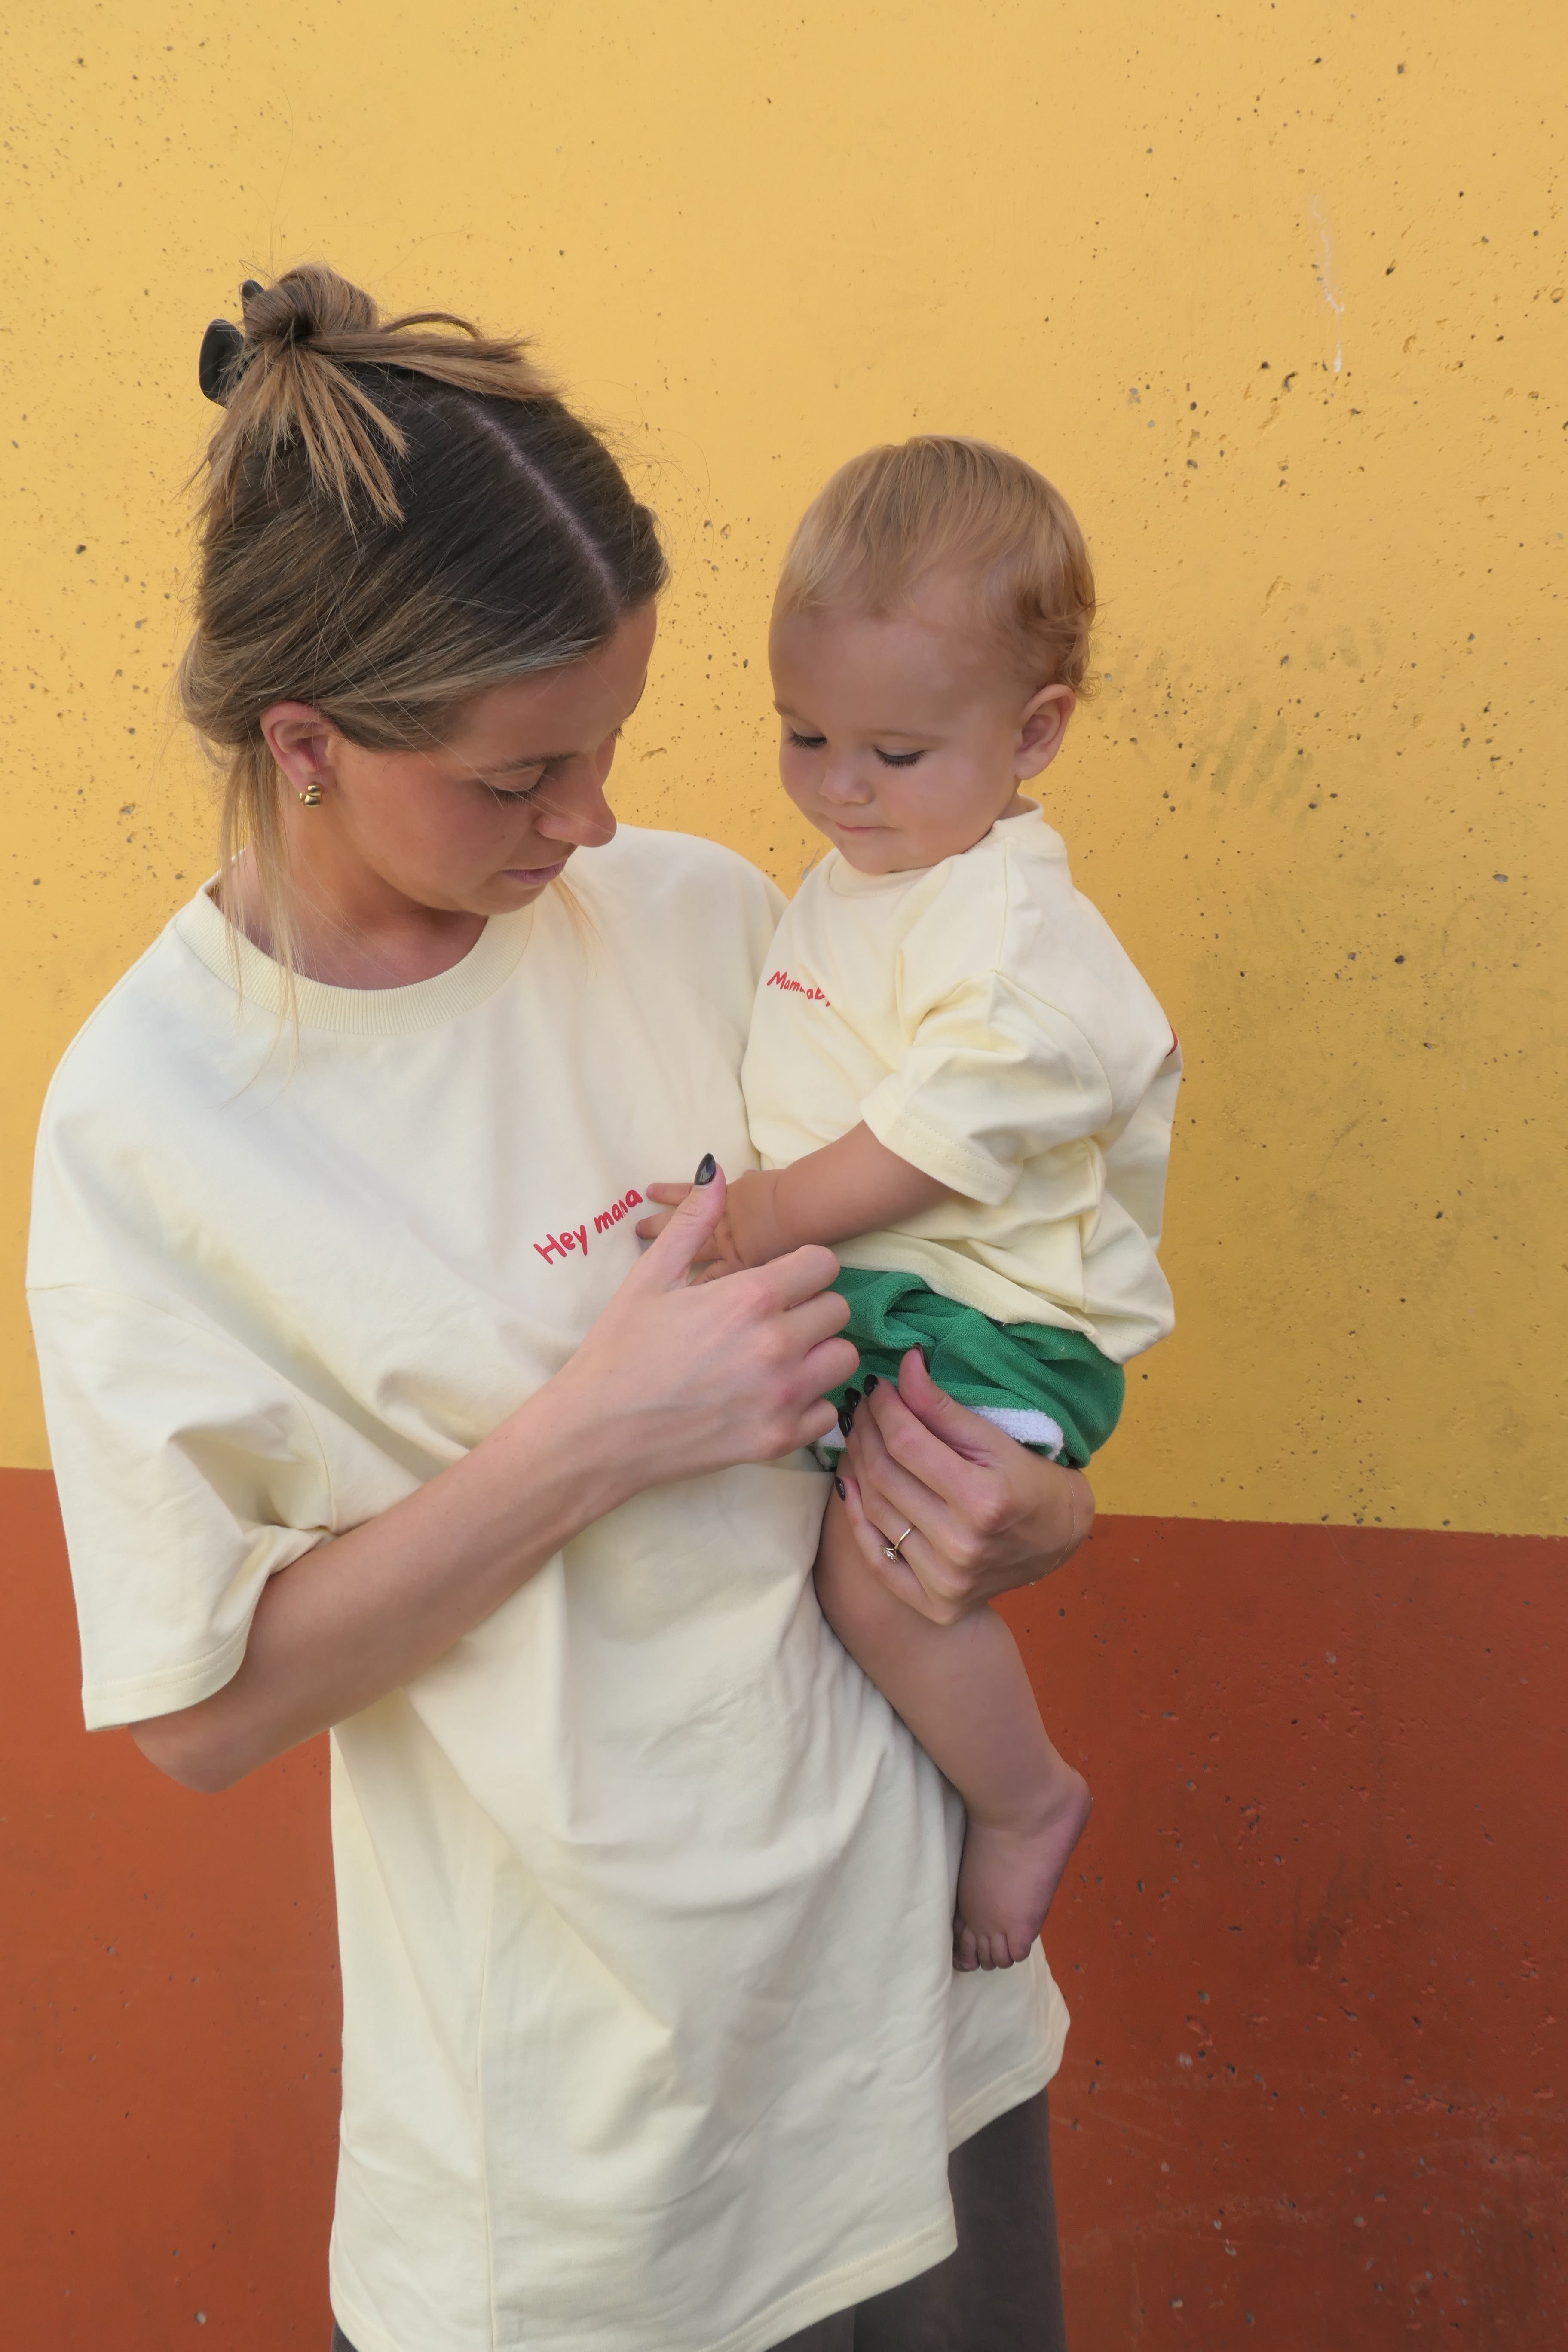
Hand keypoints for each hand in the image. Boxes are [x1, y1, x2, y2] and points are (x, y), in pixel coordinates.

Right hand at [562, 1161, 852, 1473]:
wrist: (598, 1433)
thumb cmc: (619, 1352)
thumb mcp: (649, 1278)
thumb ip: (691, 1222)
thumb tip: (715, 1171)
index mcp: (748, 1297)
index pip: (823, 1263)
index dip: (803, 1268)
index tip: (781, 1281)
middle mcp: (776, 1344)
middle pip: (837, 1309)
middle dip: (810, 1308)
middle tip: (774, 1320)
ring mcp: (782, 1395)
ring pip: (842, 1359)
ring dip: (818, 1354)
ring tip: (780, 1358)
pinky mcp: (779, 1439)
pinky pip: (826, 1413)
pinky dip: (808, 1405)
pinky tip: (773, 1398)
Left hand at [836, 1350, 1091, 1625]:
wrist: (1058, 1538)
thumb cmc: (1031, 1480)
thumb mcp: (995, 1439)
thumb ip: (944, 1407)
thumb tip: (904, 1364)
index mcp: (984, 1501)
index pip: (908, 1444)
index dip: (885, 1409)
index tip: (877, 1386)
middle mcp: (962, 1547)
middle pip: (886, 1476)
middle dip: (866, 1432)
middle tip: (861, 1407)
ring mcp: (946, 1581)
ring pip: (875, 1511)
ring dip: (857, 1466)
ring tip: (857, 1436)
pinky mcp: (935, 1604)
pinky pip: (876, 1558)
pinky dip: (855, 1517)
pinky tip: (850, 1483)